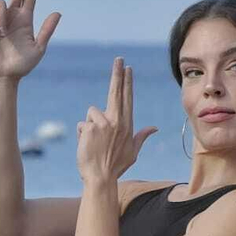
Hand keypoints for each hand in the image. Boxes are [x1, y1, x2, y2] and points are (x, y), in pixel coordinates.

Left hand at [77, 58, 156, 184]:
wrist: (100, 177)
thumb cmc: (116, 166)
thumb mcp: (133, 151)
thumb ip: (142, 136)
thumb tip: (154, 127)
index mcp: (128, 125)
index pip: (127, 98)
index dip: (127, 82)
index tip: (127, 69)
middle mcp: (117, 121)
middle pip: (116, 92)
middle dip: (118, 74)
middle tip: (119, 59)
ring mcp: (103, 123)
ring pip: (91, 113)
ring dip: (89, 125)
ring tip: (94, 142)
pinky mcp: (89, 127)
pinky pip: (81, 125)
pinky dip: (81, 134)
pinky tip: (86, 145)